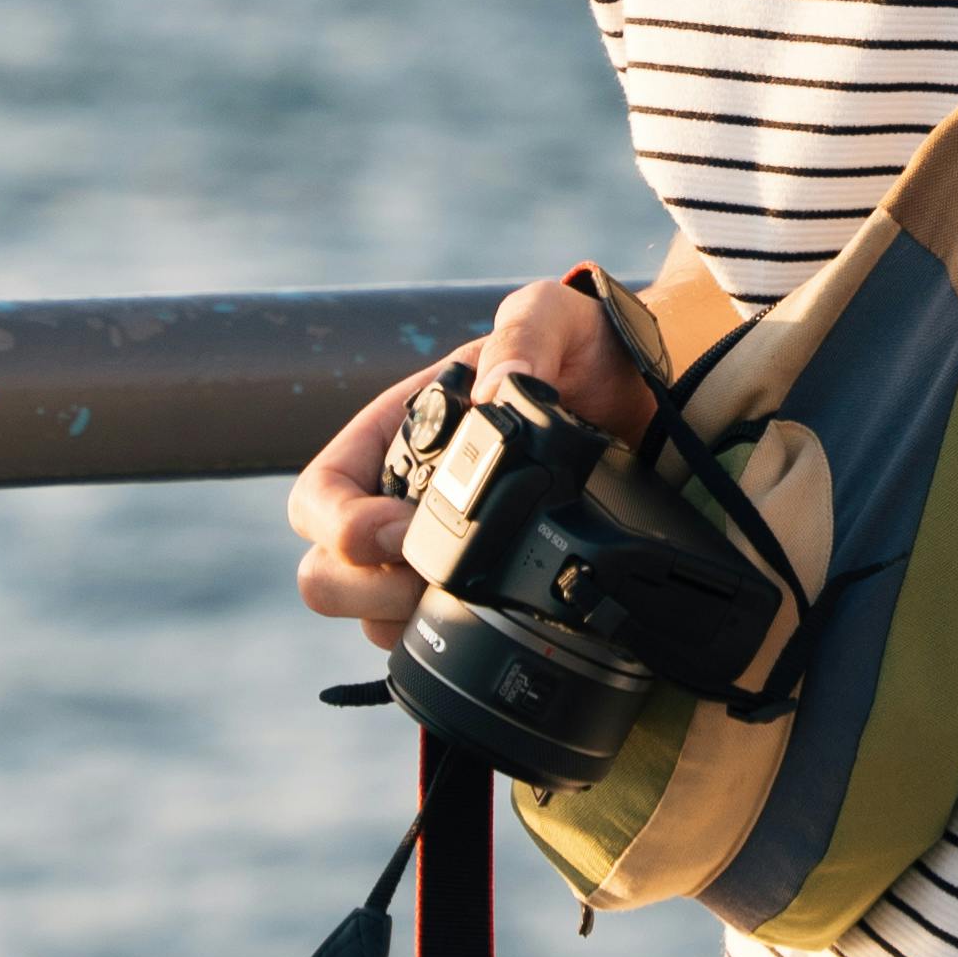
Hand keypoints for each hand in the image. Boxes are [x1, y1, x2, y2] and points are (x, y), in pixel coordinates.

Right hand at [285, 278, 653, 647]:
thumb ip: (525, 332)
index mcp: (390, 438)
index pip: (317, 497)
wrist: (640, 400)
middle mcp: (396, 501)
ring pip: (370, 618)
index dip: (341, 526)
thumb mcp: (552, 316)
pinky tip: (497, 617)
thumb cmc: (581, 350)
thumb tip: (495, 392)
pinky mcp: (469, 592)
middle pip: (326, 573)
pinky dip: (446, 638)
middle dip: (368, 588)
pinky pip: (425, 639)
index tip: (401, 531)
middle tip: (434, 578)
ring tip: (475, 596)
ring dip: (406, 618)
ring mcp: (428, 554)